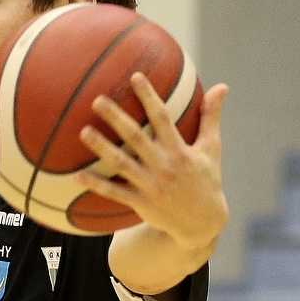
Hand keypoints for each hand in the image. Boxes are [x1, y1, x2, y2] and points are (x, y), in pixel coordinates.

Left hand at [75, 73, 228, 251]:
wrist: (202, 223)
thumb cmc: (207, 180)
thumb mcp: (212, 149)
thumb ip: (211, 117)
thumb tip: (221, 86)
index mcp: (180, 151)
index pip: (163, 118)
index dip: (149, 97)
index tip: (135, 77)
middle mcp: (164, 166)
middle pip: (136, 138)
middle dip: (117, 118)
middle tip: (97, 100)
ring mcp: (151, 186)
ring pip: (122, 164)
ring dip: (102, 148)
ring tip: (83, 132)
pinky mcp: (141, 203)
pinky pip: (115, 193)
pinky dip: (96, 186)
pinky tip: (77, 176)